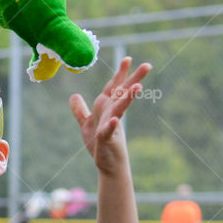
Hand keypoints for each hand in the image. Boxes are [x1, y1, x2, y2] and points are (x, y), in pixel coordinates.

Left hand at [70, 57, 150, 176]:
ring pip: (119, 109)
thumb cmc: (98, 144)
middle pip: (122, 94)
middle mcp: (111, 114)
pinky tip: (113, 121)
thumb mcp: (85, 124)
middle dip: (133, 79)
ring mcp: (110, 126)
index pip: (113, 87)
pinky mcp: (106, 140)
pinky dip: (110, 126)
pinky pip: (108, 131)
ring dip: (127, 98)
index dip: (120, 74)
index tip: (128, 59)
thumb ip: (80, 110)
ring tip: (137, 87)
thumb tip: (74, 96)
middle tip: (147, 65)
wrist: (105, 164)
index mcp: (106, 108)